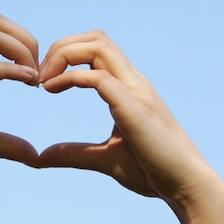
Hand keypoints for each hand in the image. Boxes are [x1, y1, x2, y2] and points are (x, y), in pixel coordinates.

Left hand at [38, 30, 217, 205]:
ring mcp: (135, 90)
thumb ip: (73, 154)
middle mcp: (132, 81)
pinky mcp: (134, 106)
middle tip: (38, 76)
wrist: (184, 186)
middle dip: (60, 47)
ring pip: (98, 46)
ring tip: (44, 80)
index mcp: (128, 87)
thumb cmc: (151, 170)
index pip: (96, 48)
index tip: (43, 81)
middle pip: (95, 38)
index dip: (65, 55)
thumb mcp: (102, 158)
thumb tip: (41, 157)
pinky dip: (71, 77)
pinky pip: (99, 77)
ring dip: (64, 54)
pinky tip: (52, 90)